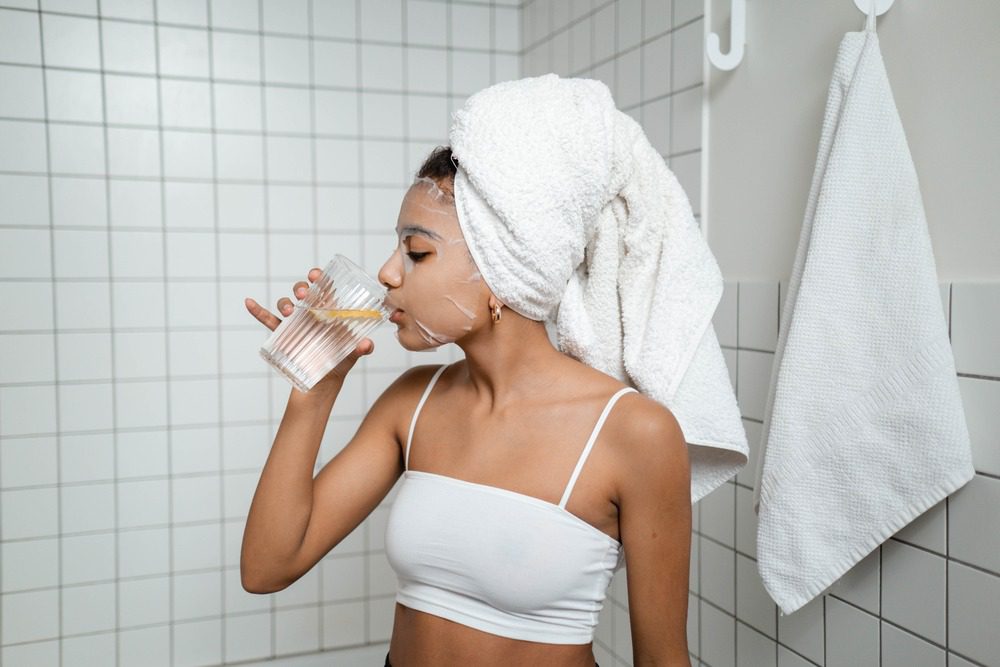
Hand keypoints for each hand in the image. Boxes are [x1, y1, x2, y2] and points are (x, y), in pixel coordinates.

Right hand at [245, 268, 374, 385]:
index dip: (319, 278)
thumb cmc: (340, 363)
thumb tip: (366, 344)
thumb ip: (361, 348)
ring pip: (286, 304)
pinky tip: (250, 302)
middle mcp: (311, 313)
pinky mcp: (283, 335)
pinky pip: (268, 320)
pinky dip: (258, 311)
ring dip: (285, 302)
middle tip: (305, 294)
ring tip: (290, 310)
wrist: (323, 384)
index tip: (316, 276)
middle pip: (303, 292)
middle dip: (302, 288)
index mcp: (329, 311)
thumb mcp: (352, 355)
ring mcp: (296, 323)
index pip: (324, 288)